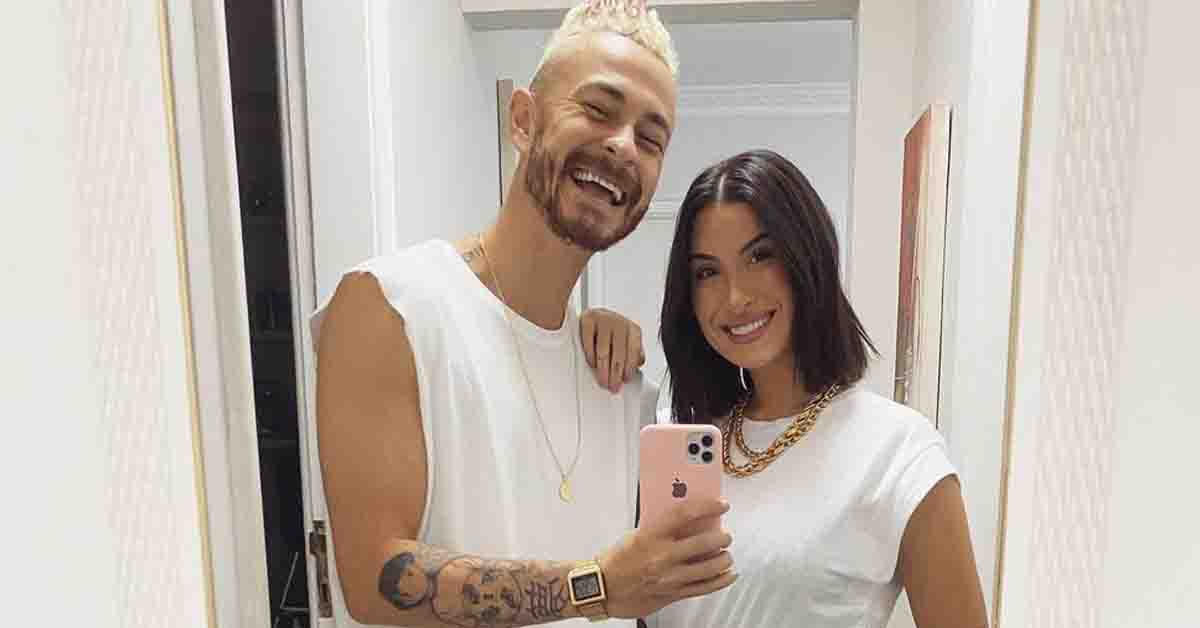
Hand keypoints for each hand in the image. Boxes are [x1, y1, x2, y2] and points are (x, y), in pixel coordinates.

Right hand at [579, 307, 645, 393]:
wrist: (595, 314)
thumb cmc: (613, 331)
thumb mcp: (627, 340)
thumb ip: (635, 353)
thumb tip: (637, 366)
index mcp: (633, 329)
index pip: (634, 350)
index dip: (629, 368)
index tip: (625, 380)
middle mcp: (619, 322)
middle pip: (619, 353)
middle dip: (615, 374)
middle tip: (613, 386)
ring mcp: (603, 319)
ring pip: (603, 351)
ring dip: (603, 370)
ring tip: (603, 382)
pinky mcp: (588, 319)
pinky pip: (589, 342)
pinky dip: (591, 356)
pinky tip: (593, 365)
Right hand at [596, 499, 735, 618]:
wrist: (603, 588)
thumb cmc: (616, 561)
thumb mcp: (636, 535)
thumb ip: (661, 528)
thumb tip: (687, 519)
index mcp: (651, 536)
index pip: (686, 514)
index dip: (708, 507)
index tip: (720, 504)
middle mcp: (663, 556)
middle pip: (704, 542)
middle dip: (721, 537)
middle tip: (725, 534)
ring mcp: (670, 577)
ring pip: (710, 567)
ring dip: (723, 558)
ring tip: (726, 554)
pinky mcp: (673, 594)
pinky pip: (705, 587)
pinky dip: (720, 580)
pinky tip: (728, 574)